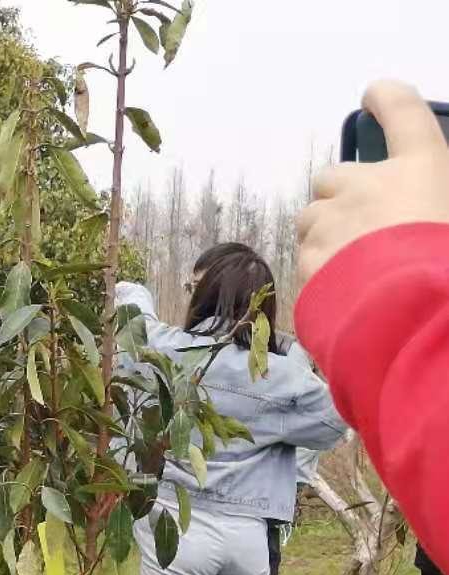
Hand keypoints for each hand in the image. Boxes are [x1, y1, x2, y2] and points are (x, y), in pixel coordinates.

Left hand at [298, 81, 448, 279]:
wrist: (414, 313)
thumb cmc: (446, 260)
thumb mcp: (447, 209)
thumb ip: (430, 202)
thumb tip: (412, 209)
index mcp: (420, 169)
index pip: (404, 113)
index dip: (389, 99)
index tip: (376, 93)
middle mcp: (367, 186)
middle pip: (335, 177)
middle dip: (343, 195)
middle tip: (369, 225)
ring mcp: (330, 221)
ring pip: (312, 219)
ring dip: (326, 233)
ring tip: (356, 264)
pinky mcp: (306, 259)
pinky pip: (307, 259)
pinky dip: (320, 271)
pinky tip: (345, 290)